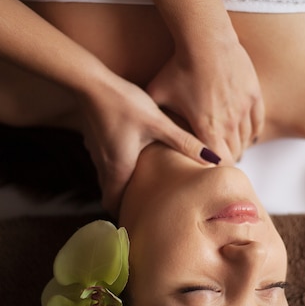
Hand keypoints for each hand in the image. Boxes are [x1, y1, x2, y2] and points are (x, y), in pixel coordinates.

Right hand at [78, 76, 219, 215]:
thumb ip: (185, 142)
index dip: (124, 215)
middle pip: (111, 195)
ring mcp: (97, 154)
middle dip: (126, 203)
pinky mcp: (96, 142)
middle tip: (145, 208)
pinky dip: (118, 170)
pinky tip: (133, 160)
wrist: (91, 83)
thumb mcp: (158, 123)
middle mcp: (104, 166)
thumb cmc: (124, 103)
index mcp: (119, 168)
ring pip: (108, 180)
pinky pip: (106, 165)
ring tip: (143, 188)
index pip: (114, 204)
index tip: (138, 222)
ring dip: (122, 187)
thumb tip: (213, 158)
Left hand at [146, 40, 263, 163]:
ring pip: (246, 140)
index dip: (214, 171)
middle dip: (226, 160)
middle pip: (234, 154)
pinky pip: (258, 123)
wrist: (205, 40)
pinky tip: (246, 135)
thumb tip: (138, 126)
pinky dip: (252, 132)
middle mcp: (229, 124)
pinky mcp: (254, 96)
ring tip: (230, 149)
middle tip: (218, 163)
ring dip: (238, 147)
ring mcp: (244, 110)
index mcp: (207, 130)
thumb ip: (152, 114)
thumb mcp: (158, 93)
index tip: (208, 172)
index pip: (218, 163)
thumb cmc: (180, 67)